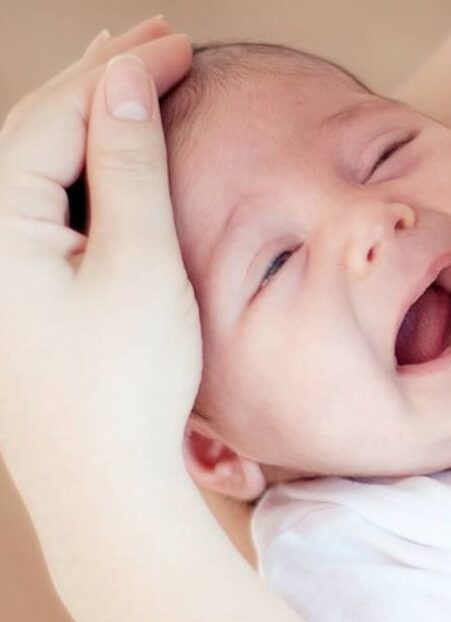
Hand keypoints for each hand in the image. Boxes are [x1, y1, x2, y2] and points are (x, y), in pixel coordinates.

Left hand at [0, 19, 196, 519]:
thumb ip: (127, 166)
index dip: (121, 73)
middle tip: (154, 40)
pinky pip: (39, 216)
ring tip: (123, 80)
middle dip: (97, 85)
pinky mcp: (11, 304)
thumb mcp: (139, 265)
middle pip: (33, 136)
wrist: (104, 493)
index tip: (179, 42)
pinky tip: (99, 164)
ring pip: (35, 174)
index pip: (56, 116)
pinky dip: (77, 180)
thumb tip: (124, 82)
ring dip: (84, 126)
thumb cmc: (125, 388)